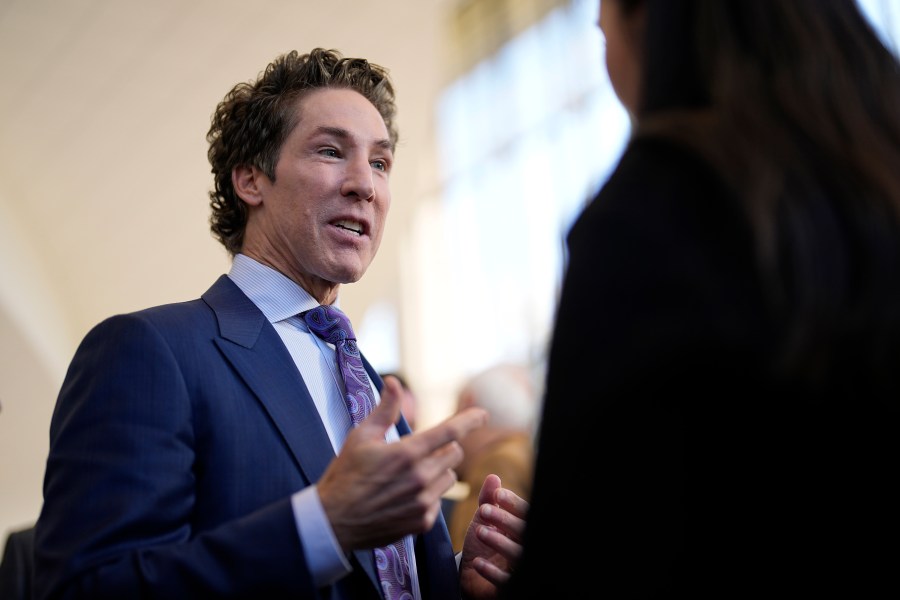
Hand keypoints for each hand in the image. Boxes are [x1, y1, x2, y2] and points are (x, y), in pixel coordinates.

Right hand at [318, 376, 488, 550]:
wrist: (333, 521)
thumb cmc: (345, 475)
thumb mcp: (361, 437)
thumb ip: (384, 409)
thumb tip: (393, 381)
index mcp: (407, 452)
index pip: (450, 431)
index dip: (470, 420)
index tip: (483, 415)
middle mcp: (420, 477)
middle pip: (454, 454)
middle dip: (442, 448)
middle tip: (419, 452)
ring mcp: (423, 502)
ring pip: (449, 478)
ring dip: (437, 472)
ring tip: (410, 476)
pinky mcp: (422, 522)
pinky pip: (438, 501)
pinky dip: (428, 496)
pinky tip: (405, 497)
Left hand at [459, 474, 528, 598]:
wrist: (471, 574)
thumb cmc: (483, 543)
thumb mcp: (484, 519)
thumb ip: (488, 499)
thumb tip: (493, 477)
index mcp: (522, 527)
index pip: (527, 513)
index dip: (514, 503)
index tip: (497, 495)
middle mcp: (526, 546)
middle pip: (524, 532)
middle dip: (505, 520)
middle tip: (483, 510)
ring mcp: (519, 567)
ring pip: (518, 555)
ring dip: (500, 542)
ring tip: (479, 531)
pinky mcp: (509, 587)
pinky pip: (506, 581)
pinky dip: (493, 572)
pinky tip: (478, 562)